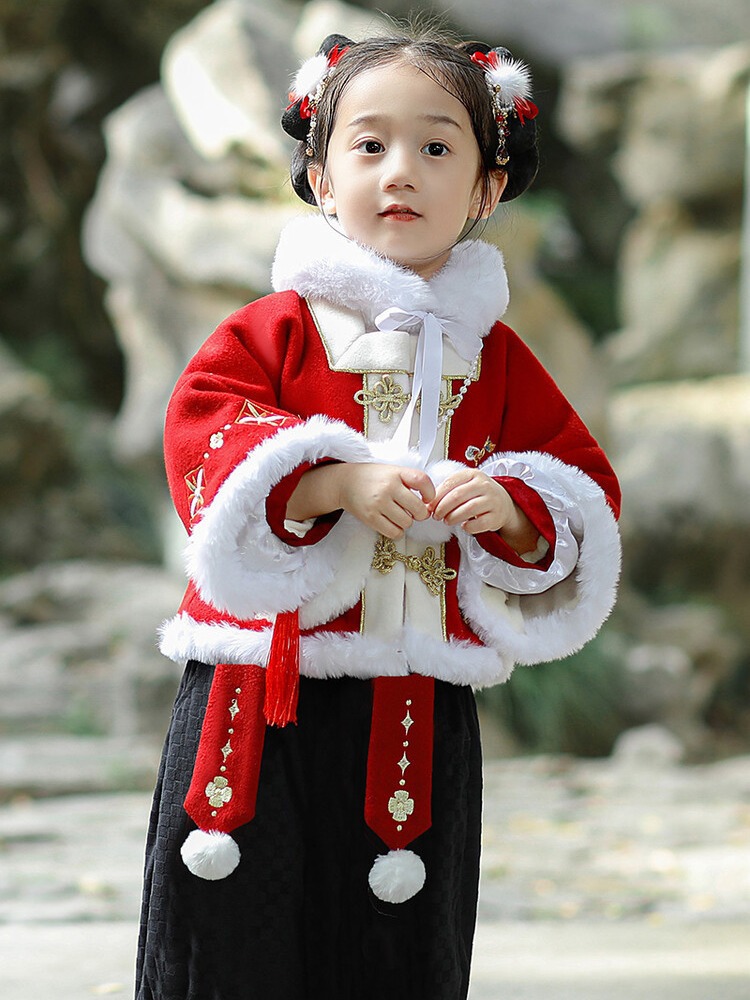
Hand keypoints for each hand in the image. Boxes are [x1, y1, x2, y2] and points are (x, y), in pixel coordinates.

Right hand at [287, 462, 434, 539]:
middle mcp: (388, 487)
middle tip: (414, 512)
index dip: (430, 493)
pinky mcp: (370, 517)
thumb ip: (411, 482)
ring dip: (407, 522)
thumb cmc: (373, 478)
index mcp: (397, 472)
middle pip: (418, 509)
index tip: (427, 498)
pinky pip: (394, 532)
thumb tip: (430, 503)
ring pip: (407, 523)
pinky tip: (392, 523)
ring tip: (399, 515)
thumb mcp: (392, 471)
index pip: (423, 481)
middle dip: (420, 514)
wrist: (344, 482)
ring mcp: (379, 503)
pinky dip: (397, 531)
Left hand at [428, 469, 537, 551]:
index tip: (429, 506)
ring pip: (469, 509)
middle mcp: (484, 485)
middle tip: (436, 515)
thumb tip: (429, 503)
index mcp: (473, 474)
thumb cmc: (479, 494)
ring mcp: (492, 500)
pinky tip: (463, 526)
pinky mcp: (497, 516)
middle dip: (442, 508)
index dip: (437, 496)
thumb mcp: (466, 484)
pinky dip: (468, 527)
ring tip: (447, 521)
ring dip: (453, 517)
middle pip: (458, 496)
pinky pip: (479, 523)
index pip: (450, 483)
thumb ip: (449, 490)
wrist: (503, 503)